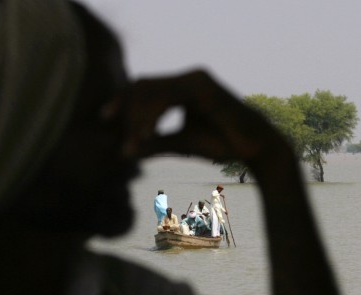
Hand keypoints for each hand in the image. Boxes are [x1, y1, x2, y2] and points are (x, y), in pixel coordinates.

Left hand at [102, 70, 293, 176]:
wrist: (255, 148)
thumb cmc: (221, 143)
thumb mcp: (180, 144)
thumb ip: (154, 143)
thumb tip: (125, 151)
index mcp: (181, 87)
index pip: (143, 88)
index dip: (122, 102)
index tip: (105, 120)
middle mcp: (188, 77)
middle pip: (143, 86)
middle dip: (126, 113)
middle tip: (122, 142)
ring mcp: (196, 79)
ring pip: (152, 90)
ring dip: (138, 118)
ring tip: (134, 143)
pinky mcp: (204, 87)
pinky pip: (168, 97)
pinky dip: (153, 116)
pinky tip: (147, 135)